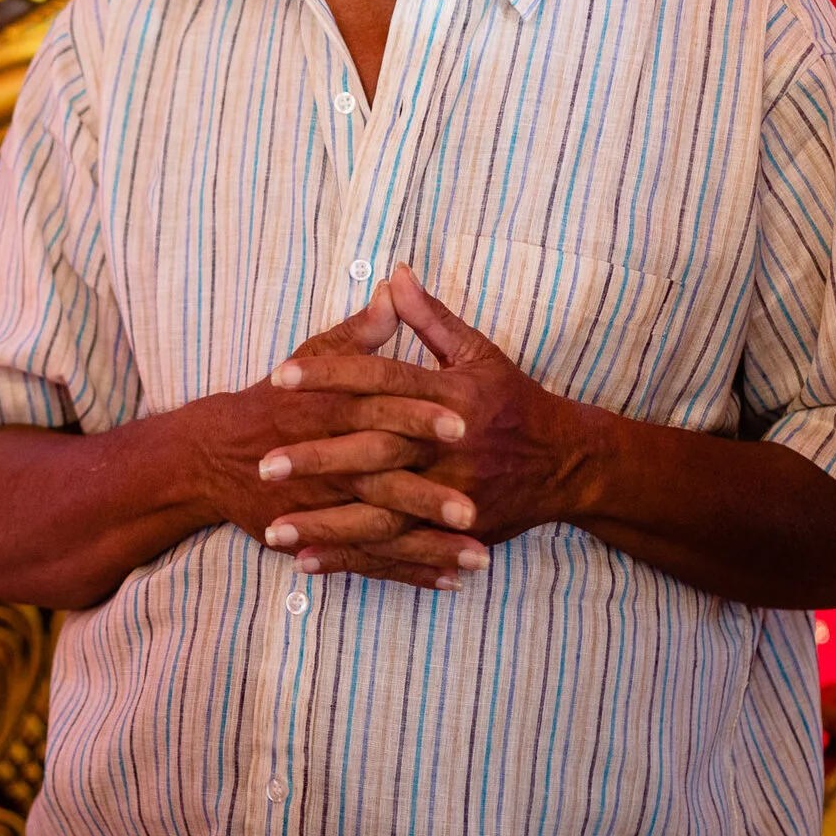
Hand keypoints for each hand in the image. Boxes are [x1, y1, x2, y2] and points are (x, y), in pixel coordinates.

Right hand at [187, 289, 479, 590]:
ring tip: (480, 557)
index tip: (463, 422)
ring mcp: (318, 506)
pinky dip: (409, 573)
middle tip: (474, 508)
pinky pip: (367, 561)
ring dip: (430, 548)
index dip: (417, 416)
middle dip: (426, 497)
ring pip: (378, 530)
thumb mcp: (310, 358)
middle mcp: (322, 462)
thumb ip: (358, 332)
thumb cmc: (271, 402)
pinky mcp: (316, 536)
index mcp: (325, 411)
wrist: (210, 456)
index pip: (376, 410)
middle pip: (378, 479)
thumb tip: (396, 290)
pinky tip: (451, 579)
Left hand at [262, 267, 603, 576]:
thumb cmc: (514, 401)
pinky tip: (309, 562)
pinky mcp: (457, 532)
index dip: (331, 374)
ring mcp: (454, 494)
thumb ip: (429, 317)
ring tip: (275, 531)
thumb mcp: (477, 352)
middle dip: (319, 460)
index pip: (380, 381)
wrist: (571, 463)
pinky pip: (399, 549)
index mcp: (449, 396)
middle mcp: (449, 447)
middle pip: (375, 451)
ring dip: (327, 524)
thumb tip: (393, 273)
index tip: (280, 375)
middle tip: (263, 465)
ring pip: (382, 512)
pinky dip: (355, 558)